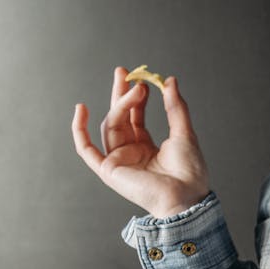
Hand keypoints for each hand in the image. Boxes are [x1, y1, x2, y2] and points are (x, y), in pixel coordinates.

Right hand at [72, 67, 209, 217]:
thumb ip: (175, 107)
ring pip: (111, 125)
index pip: (135, 116)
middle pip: (119, 117)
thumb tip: (169, 80)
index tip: (141, 79)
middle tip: (124, 71)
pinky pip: (86, 149)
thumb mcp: (184, 133)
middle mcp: (130, 153)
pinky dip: (80, 130)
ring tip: (136, 89)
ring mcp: (118, 161)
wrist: (187, 196)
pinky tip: (81, 109)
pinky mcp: (109, 170)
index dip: (136, 97)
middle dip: (120, 94)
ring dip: (121, 105)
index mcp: (147, 147)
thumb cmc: (190, 172)